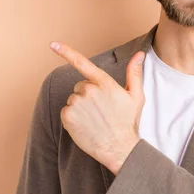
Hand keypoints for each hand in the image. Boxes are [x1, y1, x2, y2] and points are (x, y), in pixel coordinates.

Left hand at [50, 41, 145, 174]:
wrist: (119, 149)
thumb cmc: (128, 122)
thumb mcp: (136, 96)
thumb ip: (134, 73)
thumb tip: (140, 54)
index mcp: (104, 83)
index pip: (82, 63)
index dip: (66, 51)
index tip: (53, 44)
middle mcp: (88, 90)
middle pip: (81, 86)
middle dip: (88, 94)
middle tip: (101, 109)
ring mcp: (77, 104)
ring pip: (73, 99)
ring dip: (81, 106)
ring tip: (95, 119)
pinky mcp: (68, 116)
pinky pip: (66, 111)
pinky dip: (73, 117)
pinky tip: (86, 125)